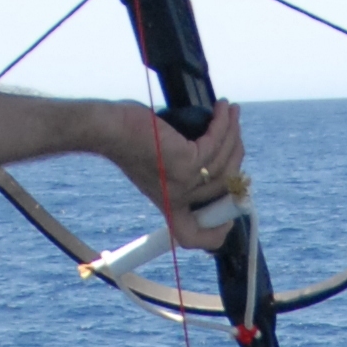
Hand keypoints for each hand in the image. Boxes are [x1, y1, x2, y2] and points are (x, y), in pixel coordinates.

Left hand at [105, 96, 248, 244]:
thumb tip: (217, 157)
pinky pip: (215, 144)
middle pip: (224, 189)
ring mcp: (183, 183)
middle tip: (236, 133)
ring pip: (223, 164)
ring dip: (233, 133)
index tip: (229, 213)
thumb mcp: (158, 164)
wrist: (110, 130)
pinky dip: (223, 124)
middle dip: (236, 157)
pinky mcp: (185, 162)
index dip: (215, 234)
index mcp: (169, 205)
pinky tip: (224, 109)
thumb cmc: (131, 138)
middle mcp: (176, 199)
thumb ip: (182, 170)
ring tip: (232, 111)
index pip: (193, 237)